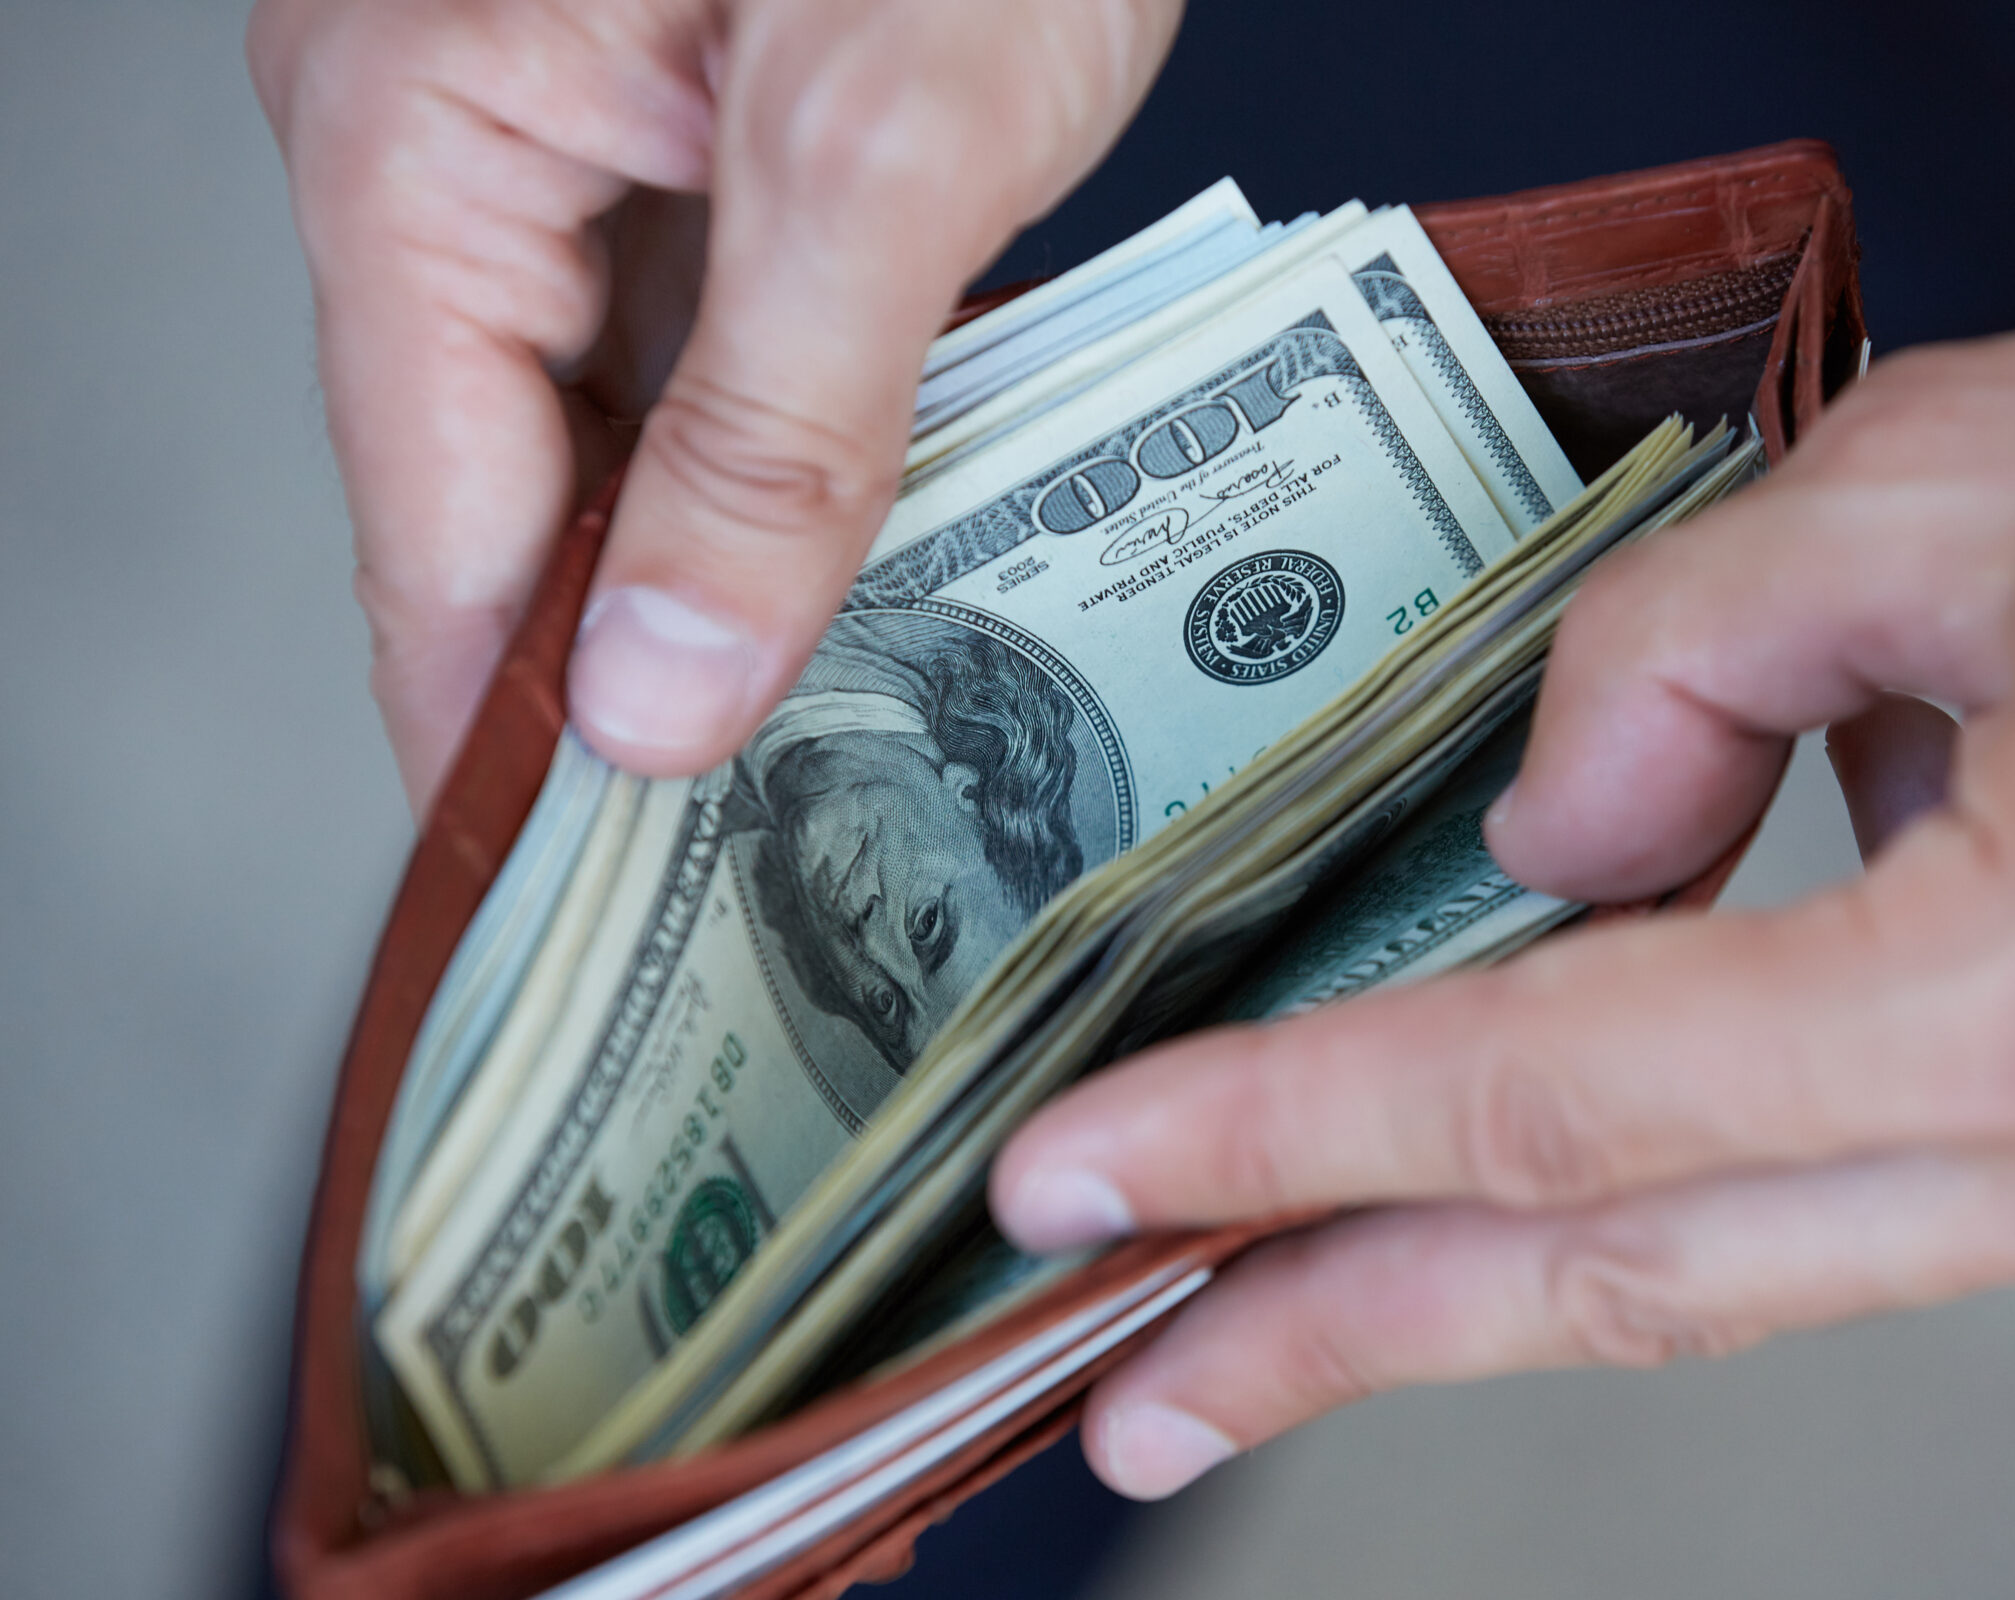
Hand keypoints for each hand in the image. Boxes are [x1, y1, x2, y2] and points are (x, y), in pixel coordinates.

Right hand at [248, 0, 1178, 813]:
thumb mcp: (885, 147)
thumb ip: (766, 432)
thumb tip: (653, 690)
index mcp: (413, 131)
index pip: (427, 522)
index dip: (502, 729)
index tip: (577, 920)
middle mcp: (444, 132)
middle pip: (500, 484)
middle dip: (621, 666)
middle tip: (738, 868)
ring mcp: (558, 124)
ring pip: (599, 425)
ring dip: (707, 572)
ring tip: (814, 749)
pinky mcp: (676, 125)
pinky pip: (682, 339)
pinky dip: (765, 454)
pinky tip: (855, 560)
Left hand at [992, 216, 2014, 1499]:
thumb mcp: (1951, 482)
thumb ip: (1678, 661)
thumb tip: (1547, 836)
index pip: (1569, 1101)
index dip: (1293, 1144)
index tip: (1096, 1189)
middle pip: (1652, 1279)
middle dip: (1358, 1330)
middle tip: (1147, 1382)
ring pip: (1793, 1266)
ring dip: (1544, 1266)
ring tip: (1336, 1270)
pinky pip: (1943, 1210)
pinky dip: (1764, 1183)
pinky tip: (1657, 1127)